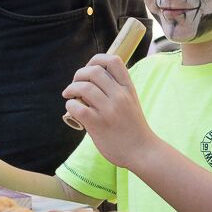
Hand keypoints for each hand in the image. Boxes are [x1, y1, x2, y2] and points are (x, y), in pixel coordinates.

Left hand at [62, 54, 155, 168]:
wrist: (142, 151)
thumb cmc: (133, 128)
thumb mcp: (131, 103)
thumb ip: (116, 91)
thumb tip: (92, 81)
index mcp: (128, 89)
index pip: (113, 60)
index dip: (96, 59)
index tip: (89, 68)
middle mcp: (120, 96)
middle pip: (94, 71)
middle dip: (79, 74)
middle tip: (75, 84)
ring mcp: (109, 110)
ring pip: (83, 87)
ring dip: (71, 89)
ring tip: (69, 95)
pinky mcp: (98, 124)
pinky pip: (77, 107)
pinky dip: (70, 105)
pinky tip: (73, 110)